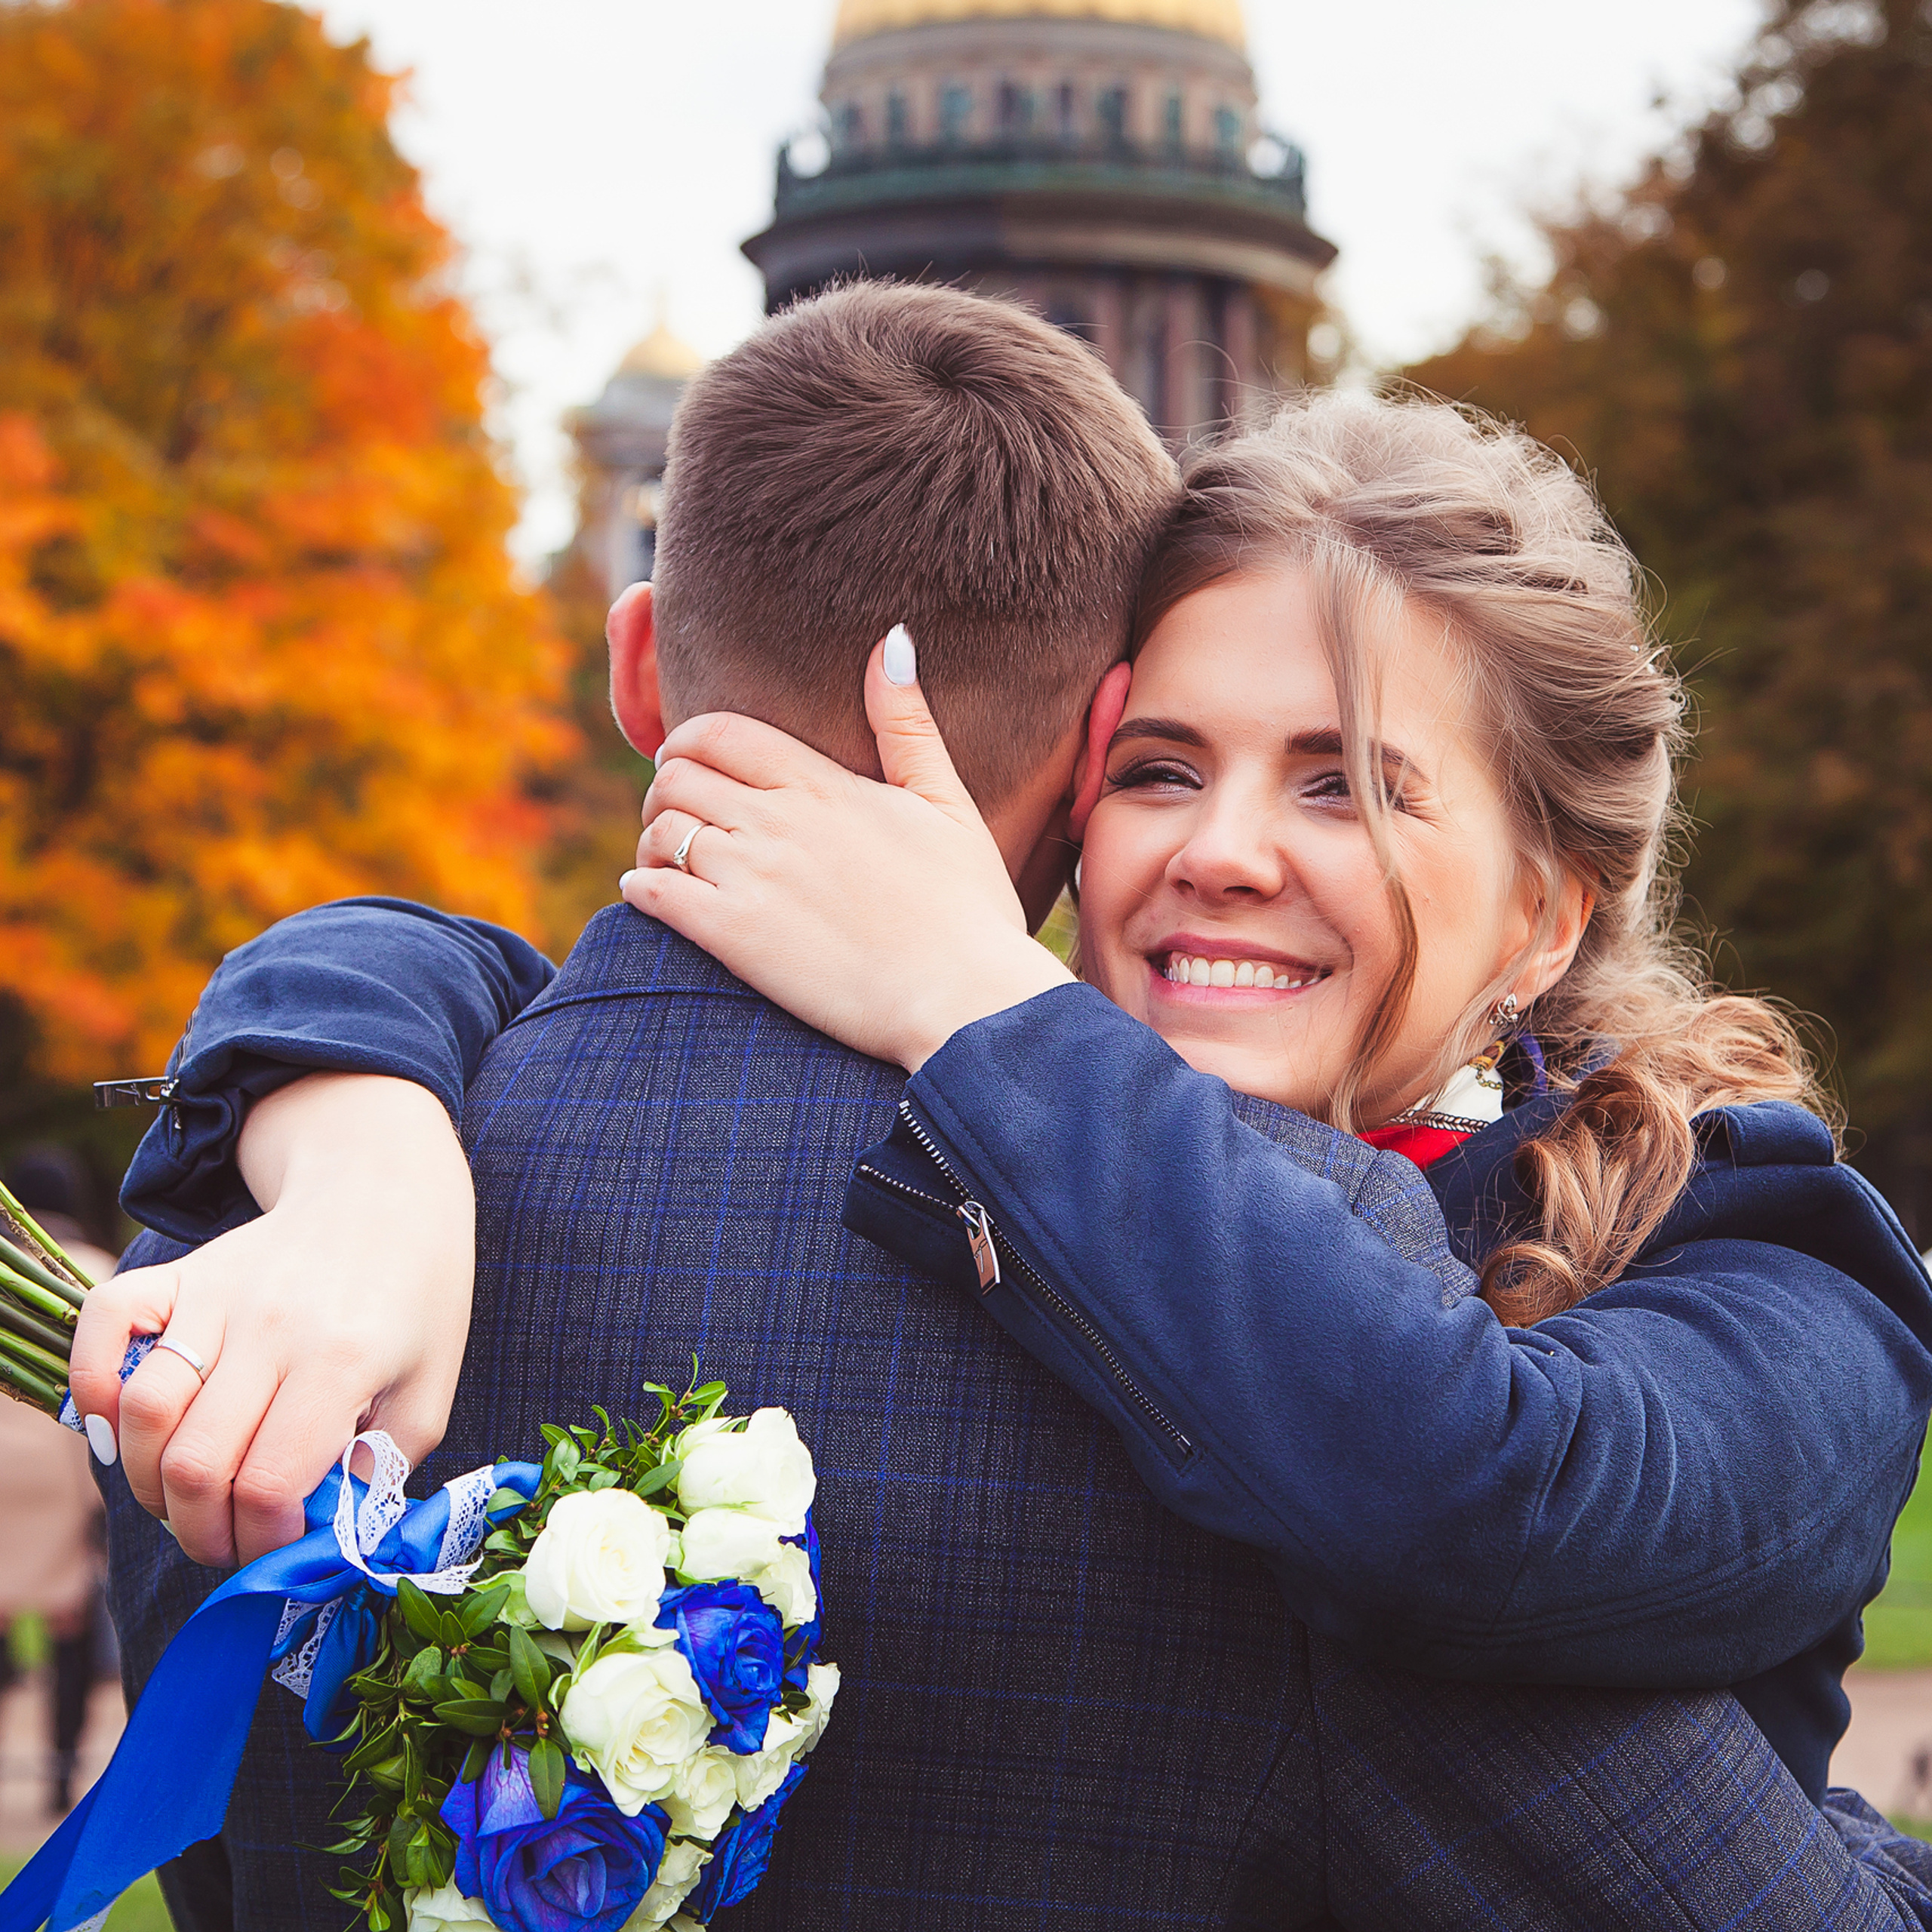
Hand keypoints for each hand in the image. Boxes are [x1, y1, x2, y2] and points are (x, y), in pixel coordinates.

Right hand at [68, 1072, 473, 1567]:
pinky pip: (104, 1324)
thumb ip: (385, 1465)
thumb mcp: (431, 1387)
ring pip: (141, 1409)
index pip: (272, 1480)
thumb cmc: (417, 1300)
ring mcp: (218, 1294)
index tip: (277, 1544)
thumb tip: (324, 1525)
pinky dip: (94, 1383)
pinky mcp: (181, 1272)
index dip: (263, 1538)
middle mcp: (272, 1326)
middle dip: (200, 1530)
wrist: (387, 1194)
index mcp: (343, 1359)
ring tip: (184, 1496)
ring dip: (146, 1479)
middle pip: (196, 1461)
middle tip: (225, 1538)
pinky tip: (123, 1425)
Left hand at [623, 635, 1074, 1068]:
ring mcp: (750, 877)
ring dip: (653, 840)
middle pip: (676, 776)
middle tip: (680, 815)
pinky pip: (652, 892)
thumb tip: (890, 640)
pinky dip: (640, 886)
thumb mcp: (947, 801)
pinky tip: (651, 894)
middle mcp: (776, 820)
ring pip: (660, 831)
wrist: (963, 996)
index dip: (690, 741)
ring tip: (668, 857)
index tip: (692, 763)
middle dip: (666, 789)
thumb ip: (907, 723)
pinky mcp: (733, 936)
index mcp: (821, 783)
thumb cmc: (966, 906)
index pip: (719, 733)